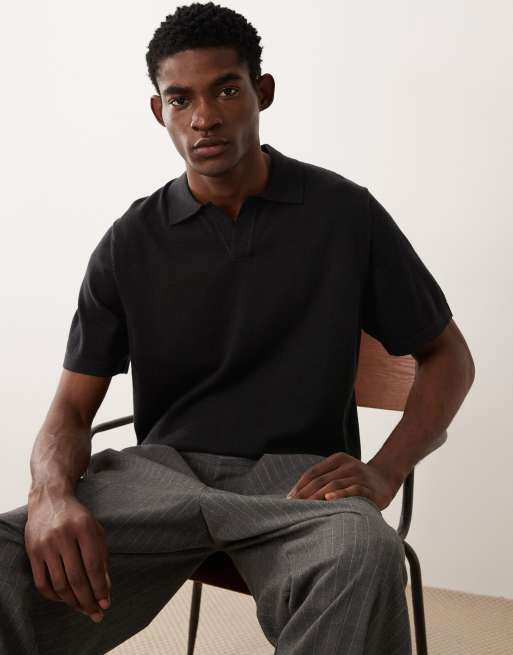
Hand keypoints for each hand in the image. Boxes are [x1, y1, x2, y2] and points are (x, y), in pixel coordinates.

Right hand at [25, 490, 111, 622]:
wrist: (50, 499)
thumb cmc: (77, 517)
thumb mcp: (95, 530)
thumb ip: (102, 556)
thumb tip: (105, 588)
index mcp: (84, 528)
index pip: (94, 565)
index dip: (100, 587)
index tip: (106, 603)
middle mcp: (64, 536)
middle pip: (76, 578)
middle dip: (88, 600)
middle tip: (96, 614)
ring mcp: (46, 544)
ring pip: (59, 583)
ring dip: (72, 602)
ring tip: (83, 609)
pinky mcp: (32, 552)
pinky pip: (42, 582)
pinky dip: (54, 596)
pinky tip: (65, 600)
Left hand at [286, 452, 403, 510]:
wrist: (386, 478)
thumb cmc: (357, 479)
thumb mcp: (341, 472)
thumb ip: (325, 478)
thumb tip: (299, 494)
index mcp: (338, 459)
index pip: (314, 472)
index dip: (300, 485)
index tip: (290, 498)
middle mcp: (348, 465)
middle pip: (321, 479)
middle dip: (305, 493)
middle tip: (294, 506)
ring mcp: (359, 476)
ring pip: (334, 484)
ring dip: (318, 496)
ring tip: (306, 506)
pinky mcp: (369, 488)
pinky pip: (353, 490)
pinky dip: (340, 495)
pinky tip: (329, 499)